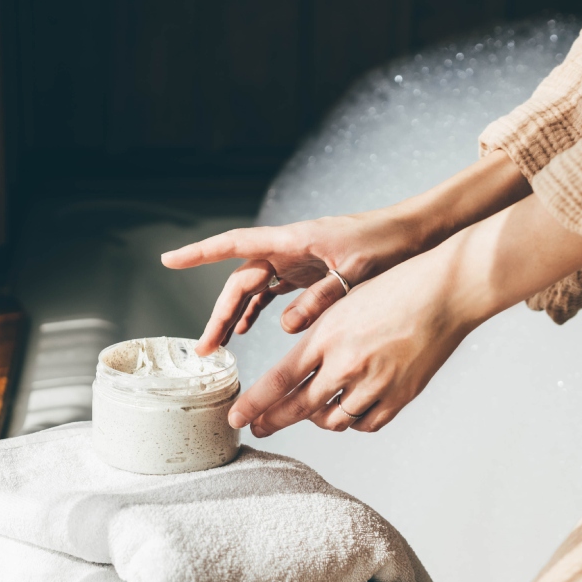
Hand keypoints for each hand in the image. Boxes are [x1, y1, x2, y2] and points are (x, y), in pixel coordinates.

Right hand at [161, 151, 531, 356]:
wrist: (412, 233)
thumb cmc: (385, 242)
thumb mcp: (353, 272)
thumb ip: (319, 299)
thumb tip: (285, 327)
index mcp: (292, 241)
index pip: (235, 244)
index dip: (200, 254)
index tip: (169, 261)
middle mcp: (288, 248)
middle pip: (241, 281)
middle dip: (220, 313)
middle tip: (206, 348)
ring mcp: (296, 260)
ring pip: (255, 289)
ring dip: (237, 315)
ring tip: (222, 346)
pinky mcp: (308, 270)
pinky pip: (274, 292)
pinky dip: (260, 310)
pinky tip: (251, 328)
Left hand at [228, 243, 474, 435]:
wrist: (444, 292)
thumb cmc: (393, 290)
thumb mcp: (343, 304)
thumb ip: (317, 339)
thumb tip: (296, 372)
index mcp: (327, 336)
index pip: (279, 380)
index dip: (255, 405)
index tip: (237, 418)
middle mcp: (347, 364)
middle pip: (299, 408)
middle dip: (273, 422)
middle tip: (257, 428)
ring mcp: (375, 384)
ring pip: (332, 421)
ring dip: (315, 420)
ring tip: (309, 412)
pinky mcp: (400, 396)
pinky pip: (365, 424)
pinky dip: (351, 421)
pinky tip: (346, 410)